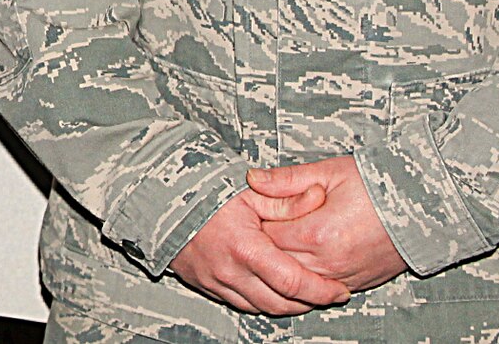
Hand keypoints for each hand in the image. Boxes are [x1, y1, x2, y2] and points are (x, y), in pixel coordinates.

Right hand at [171, 187, 350, 314]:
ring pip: (262, 308)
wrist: (159, 200)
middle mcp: (230, 272)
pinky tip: (272, 288)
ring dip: (286, 304)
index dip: (322, 291)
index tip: (339, 290)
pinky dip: (262, 300)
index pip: (294, 283)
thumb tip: (318, 198)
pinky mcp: (205, 285)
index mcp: (245, 248)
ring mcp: (216, 282)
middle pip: (281, 304)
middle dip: (309, 302)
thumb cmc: (203, 192)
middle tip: (326, 292)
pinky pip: (241, 303)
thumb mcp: (249, 191)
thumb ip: (286, 200)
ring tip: (303, 291)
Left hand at [247, 155, 407, 291]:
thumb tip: (252, 179)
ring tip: (284, 239)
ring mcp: (344, 276)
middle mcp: (329, 261)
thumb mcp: (329, 172)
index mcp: (318, 232)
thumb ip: (287, 180)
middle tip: (266, 224)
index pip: (268, 236)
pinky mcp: (358, 283)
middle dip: (267, 244)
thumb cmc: (377, 184)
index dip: (258, 221)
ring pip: (297, 279)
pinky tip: (306, 257)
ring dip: (286, 262)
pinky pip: (320, 289)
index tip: (256, 209)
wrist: (422, 206)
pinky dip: (308, 276)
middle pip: (278, 261)